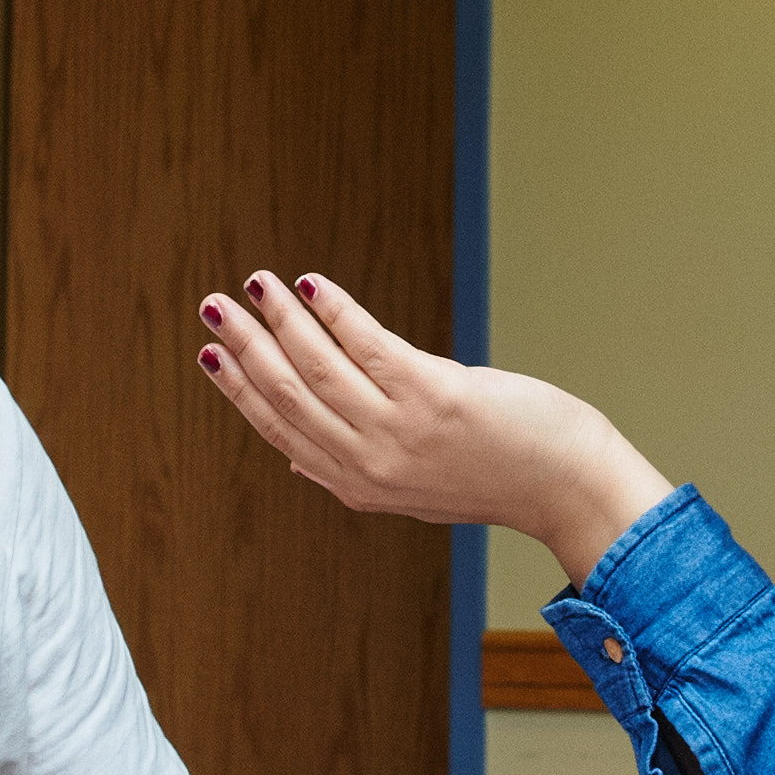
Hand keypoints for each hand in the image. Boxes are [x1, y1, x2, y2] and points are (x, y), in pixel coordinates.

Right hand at [198, 272, 670, 579]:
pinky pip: (365, 343)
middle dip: (245, 347)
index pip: (282, 431)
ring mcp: (398, 432)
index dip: (239, 390)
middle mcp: (369, 464)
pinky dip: (331, 310)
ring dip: (278, 321)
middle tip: (214, 307)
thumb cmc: (496, 475)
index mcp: (358, 486)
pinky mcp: (432, 396)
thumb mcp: (411, 489)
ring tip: (254, 285)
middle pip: (288, 396)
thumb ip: (352, 472)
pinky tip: (310, 285)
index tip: (209, 354)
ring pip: (316, 368)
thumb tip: (295, 462)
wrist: (565, 485)